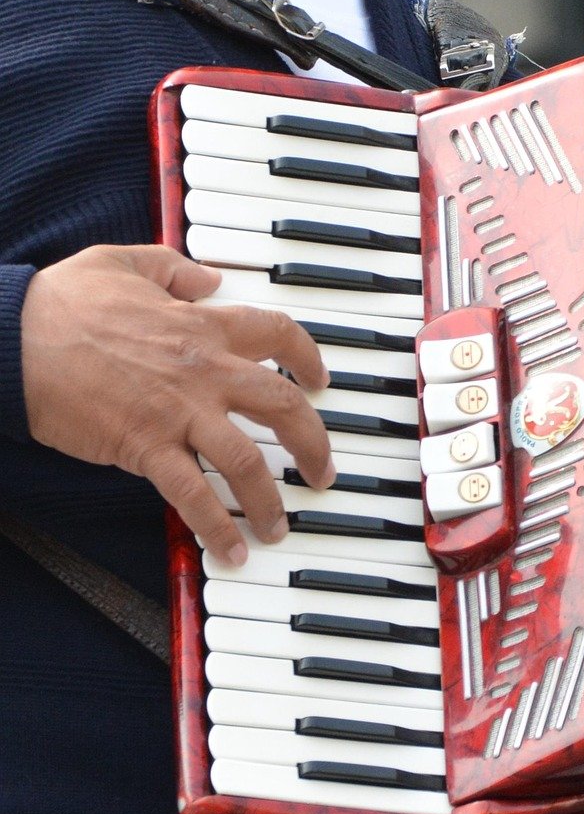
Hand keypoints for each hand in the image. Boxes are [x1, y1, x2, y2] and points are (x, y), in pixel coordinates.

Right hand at [20, 244, 334, 564]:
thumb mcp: (121, 263)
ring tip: (280, 526)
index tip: (319, 380)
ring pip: (247, 462)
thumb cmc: (59, 304)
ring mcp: (178, 412)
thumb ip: (172, 269)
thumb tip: (209, 279)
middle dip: (315, 443)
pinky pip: (194, 495)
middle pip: (283, 407)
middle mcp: (203, 371)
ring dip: (271, 501)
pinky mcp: (146, 447)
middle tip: (323, 471)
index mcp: (202, 327)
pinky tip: (232, 551)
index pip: (278, 334)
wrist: (10, 340)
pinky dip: (217, 528)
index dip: (308, 357)